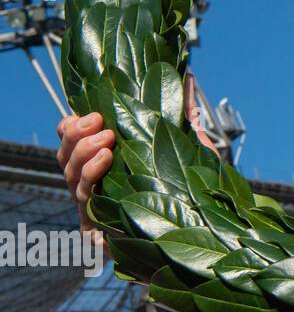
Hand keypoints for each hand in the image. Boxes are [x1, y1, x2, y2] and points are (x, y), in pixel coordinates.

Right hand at [56, 76, 218, 236]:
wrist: (210, 232)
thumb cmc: (194, 187)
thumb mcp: (191, 147)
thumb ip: (183, 113)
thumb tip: (187, 76)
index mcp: (105, 161)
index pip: (72, 139)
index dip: (73, 125)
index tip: (93, 113)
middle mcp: (95, 183)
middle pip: (66, 157)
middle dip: (78, 137)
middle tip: (102, 126)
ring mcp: (95, 209)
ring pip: (73, 181)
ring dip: (85, 159)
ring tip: (107, 145)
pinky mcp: (101, 235)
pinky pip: (86, 212)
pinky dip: (93, 190)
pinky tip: (104, 176)